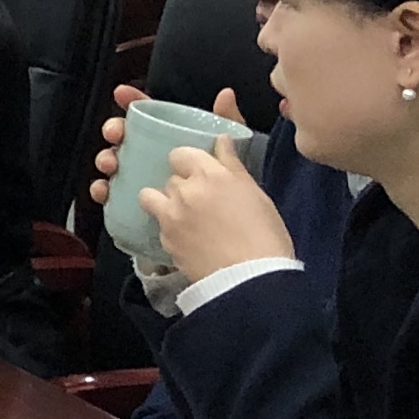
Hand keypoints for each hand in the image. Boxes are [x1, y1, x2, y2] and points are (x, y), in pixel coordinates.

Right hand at [88, 82, 242, 208]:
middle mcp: (149, 154)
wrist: (225, 225)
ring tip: (112, 164)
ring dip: (106, 159)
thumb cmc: (224, 184)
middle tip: (117, 134)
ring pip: (114, 162)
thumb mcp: (230, 148)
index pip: (147, 114)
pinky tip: (105, 190)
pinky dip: (102, 190)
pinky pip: (111, 194)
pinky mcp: (133, 202)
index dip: (132, 100)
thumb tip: (226, 95)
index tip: (122, 94)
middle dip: (114, 130)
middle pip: (124, 136)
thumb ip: (227, 121)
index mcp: (168, 137)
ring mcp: (139, 177)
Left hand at [141, 131, 293, 286]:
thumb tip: (222, 140)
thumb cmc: (265, 236)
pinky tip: (186, 237)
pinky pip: (157, 223)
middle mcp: (186, 190)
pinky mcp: (164, 238)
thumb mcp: (256, 194)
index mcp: (212, 175)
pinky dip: (167, 226)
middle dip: (182, 186)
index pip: (181, 153)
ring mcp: (171, 214)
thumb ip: (232, 165)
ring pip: (152, 196)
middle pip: (171, 177)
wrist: (252, 278)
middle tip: (201, 201)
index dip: (188, 163)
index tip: (198, 173)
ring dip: (164, 203)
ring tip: (183, 216)